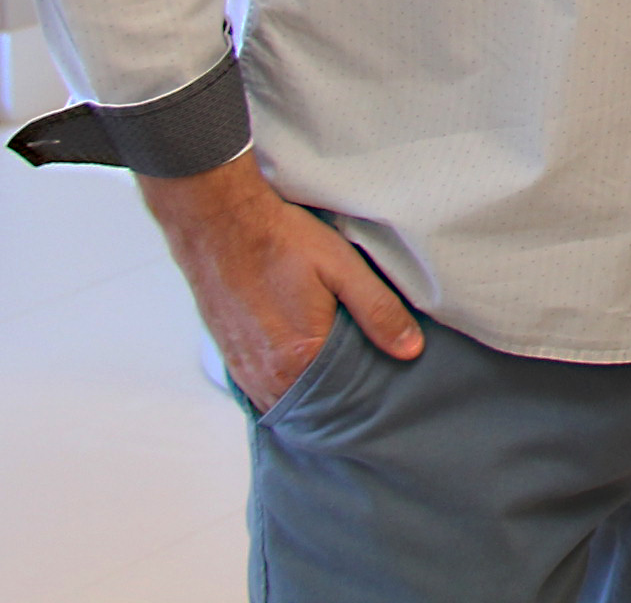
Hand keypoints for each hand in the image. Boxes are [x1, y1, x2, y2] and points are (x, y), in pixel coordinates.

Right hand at [139, 152, 421, 408]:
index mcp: (298, 358)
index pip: (345, 400)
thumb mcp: (343, 267)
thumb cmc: (280, 240)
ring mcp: (244, 371)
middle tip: (370, 385)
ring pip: (288, 402)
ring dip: (314, 396)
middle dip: (342, 400)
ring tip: (342, 379)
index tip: (389, 387)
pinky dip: (288, 388)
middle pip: (315, 407)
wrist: (220, 223)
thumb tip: (410, 350)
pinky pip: (265, 391)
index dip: (369, 394)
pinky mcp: (231, 360)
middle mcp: (266, 375)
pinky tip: (307, 372)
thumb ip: (379, 311)